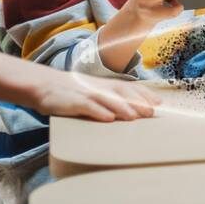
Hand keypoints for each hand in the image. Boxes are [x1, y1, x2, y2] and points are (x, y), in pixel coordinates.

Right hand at [29, 68, 158, 121]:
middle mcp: (99, 87)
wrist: (44, 85)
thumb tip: (135, 111)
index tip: (159, 103)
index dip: (144, 94)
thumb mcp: (95, 92)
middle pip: (122, 92)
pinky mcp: (72, 101)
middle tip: (151, 112)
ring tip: (134, 117)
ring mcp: (86, 93)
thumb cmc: (74, 92)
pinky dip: (98, 111)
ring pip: (107, 99)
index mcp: (106, 85)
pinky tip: (108, 118)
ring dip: (122, 107)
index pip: (129, 87)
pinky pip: (87, 106)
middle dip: (138, 101)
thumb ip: (113, 99)